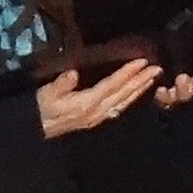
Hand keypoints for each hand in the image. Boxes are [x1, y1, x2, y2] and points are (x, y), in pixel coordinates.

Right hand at [38, 55, 164, 137]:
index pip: (112, 85)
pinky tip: (135, 95)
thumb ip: (60, 85)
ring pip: (124, 102)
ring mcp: (98, 117)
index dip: (127, 73)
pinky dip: (129, 100)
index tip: (141, 61)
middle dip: (141, 81)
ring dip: (139, 90)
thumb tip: (73, 74)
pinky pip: (118, 108)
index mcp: (87, 104)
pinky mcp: (96, 120)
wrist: (35, 130)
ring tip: (152, 79)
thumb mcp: (46, 95)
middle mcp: (97, 112)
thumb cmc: (40, 109)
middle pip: (123, 94)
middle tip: (157, 68)